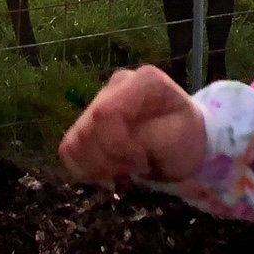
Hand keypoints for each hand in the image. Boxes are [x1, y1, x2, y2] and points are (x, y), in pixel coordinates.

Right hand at [59, 65, 207, 184]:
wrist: (184, 140)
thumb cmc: (185, 138)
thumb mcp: (179, 139)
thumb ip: (149, 138)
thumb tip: (120, 144)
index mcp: (143, 82)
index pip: (106, 114)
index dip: (116, 146)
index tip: (140, 164)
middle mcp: (115, 85)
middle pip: (87, 129)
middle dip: (108, 161)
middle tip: (134, 171)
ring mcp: (97, 101)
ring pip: (73, 142)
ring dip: (97, 167)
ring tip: (124, 170)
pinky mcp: (85, 121)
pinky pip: (69, 150)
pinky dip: (87, 169)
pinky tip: (110, 170)